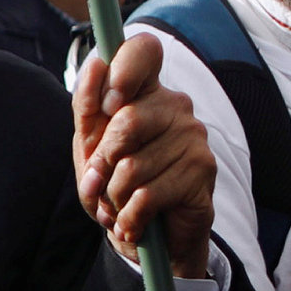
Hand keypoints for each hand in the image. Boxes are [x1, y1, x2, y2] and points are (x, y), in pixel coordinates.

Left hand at [74, 36, 214, 279]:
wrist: (151, 240)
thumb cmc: (118, 186)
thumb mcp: (90, 149)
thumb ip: (87, 109)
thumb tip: (96, 64)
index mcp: (146, 91)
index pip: (143, 50)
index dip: (122, 71)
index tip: (107, 105)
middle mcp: (176, 106)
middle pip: (126, 120)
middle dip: (102, 163)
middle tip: (100, 186)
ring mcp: (194, 137)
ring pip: (132, 166)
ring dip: (113, 197)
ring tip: (119, 207)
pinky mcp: (203, 172)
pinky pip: (147, 196)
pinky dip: (128, 217)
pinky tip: (133, 223)